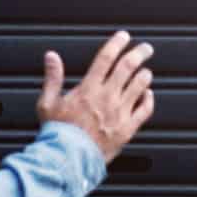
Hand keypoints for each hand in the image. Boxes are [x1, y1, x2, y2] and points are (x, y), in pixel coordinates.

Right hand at [37, 30, 155, 162]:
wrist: (69, 159)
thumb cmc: (57, 134)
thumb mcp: (47, 103)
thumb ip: (52, 77)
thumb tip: (51, 56)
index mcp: (89, 89)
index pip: (106, 58)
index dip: (116, 44)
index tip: (123, 36)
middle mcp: (107, 98)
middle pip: (128, 67)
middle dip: (139, 54)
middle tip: (146, 48)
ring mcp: (119, 113)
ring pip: (139, 86)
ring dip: (145, 75)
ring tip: (146, 71)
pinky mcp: (127, 129)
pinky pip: (145, 111)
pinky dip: (148, 100)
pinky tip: (148, 95)